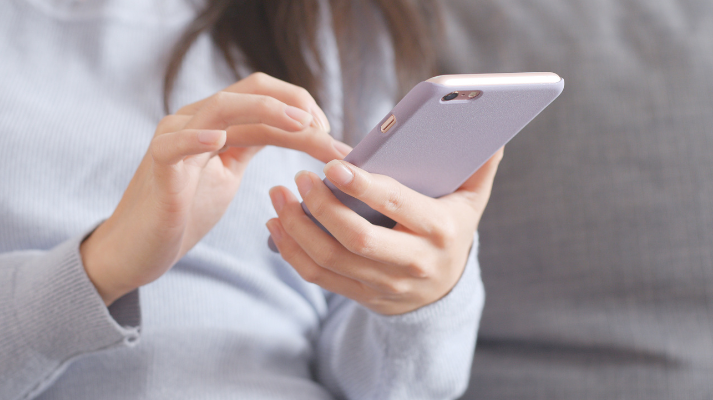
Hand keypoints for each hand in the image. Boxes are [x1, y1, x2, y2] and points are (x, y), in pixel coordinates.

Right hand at [81, 73, 350, 305]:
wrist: (139, 249)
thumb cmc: (183, 212)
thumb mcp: (228, 172)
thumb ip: (251, 145)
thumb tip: (297, 132)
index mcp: (217, 123)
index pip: (264, 97)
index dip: (302, 108)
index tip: (331, 135)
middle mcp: (195, 121)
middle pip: (249, 91)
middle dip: (294, 105)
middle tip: (326, 128)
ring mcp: (174, 139)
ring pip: (220, 107)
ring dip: (265, 111)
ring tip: (299, 124)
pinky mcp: (158, 167)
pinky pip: (174, 144)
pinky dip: (195, 137)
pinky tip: (218, 140)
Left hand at [266, 149, 502, 314]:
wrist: (444, 290)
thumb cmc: (451, 228)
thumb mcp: (471, 200)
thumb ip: (479, 166)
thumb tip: (492, 132)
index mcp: (439, 231)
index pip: (397, 207)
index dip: (363, 187)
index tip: (333, 166)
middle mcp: (412, 263)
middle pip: (356, 239)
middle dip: (321, 207)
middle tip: (298, 176)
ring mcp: (384, 285)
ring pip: (330, 259)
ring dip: (297, 227)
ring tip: (278, 195)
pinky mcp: (362, 296)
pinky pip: (319, 277)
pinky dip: (291, 252)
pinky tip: (277, 225)